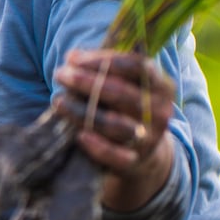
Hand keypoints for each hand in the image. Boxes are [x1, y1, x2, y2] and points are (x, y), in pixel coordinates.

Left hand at [52, 48, 175, 210]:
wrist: (145, 150)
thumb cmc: (127, 105)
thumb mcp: (128, 83)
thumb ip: (106, 67)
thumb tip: (73, 58)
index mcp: (162, 86)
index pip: (137, 65)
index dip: (104, 60)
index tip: (73, 58)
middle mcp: (160, 112)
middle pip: (121, 93)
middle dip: (85, 82)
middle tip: (60, 74)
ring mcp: (149, 138)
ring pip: (114, 123)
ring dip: (81, 111)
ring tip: (58, 101)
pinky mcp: (135, 160)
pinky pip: (116, 155)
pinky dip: (97, 146)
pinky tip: (79, 135)